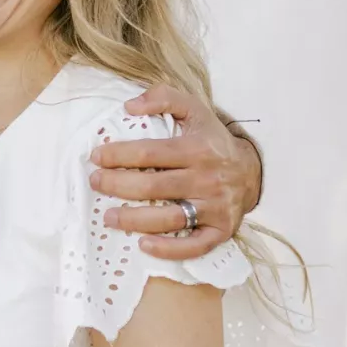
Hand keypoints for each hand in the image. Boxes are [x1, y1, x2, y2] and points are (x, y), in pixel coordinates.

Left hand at [89, 85, 259, 260]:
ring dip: (134, 220)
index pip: (149, 152)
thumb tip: (130, 106)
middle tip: (96, 183)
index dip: (118, 155)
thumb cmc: (211, 140)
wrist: (251, 170)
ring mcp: (215, 206)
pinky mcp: (221, 230)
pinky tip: (143, 245)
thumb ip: (164, 97)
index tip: (96, 157)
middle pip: (153, 186)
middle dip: (118, 186)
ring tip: (108, 217)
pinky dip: (169, 249)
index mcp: (198, 148)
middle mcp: (207, 178)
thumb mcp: (193, 109)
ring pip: (170, 218)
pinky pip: (194, 245)